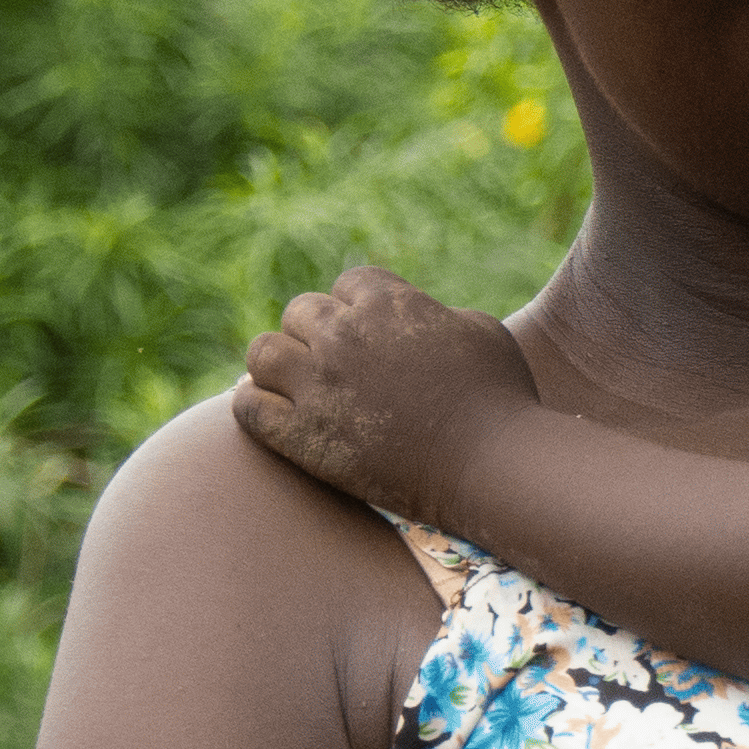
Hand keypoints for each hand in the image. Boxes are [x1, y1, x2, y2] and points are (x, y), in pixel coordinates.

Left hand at [235, 265, 535, 511]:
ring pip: (262, 352)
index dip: (358, 308)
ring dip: (277, 364)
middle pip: (300, 312)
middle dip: (317, 334)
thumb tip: (418, 318)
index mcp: (387, 302)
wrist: (490, 465)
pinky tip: (271, 415)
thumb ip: (435, 312)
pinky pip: (248, 407)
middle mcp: (344, 335)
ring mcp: (318, 385)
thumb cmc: (500, 399)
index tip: (371, 336)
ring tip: (295, 386)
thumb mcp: (479, 330)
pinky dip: (253, 406)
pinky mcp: (302, 436)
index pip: (348, 284)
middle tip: (335, 366)